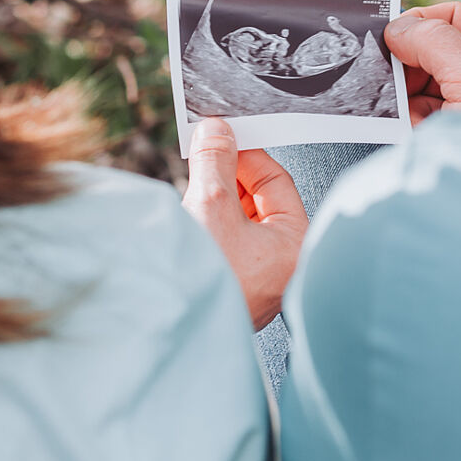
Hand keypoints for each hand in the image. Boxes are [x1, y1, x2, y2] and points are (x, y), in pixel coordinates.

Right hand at [182, 119, 307, 328]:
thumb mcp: (210, 202)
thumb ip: (216, 160)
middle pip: (259, 202)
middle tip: (203, 161)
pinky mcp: (232, 289)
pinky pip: (225, 245)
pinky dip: (208, 228)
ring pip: (240, 223)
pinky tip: (188, 224)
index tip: (221, 139)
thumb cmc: (203, 278)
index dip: (246, 155)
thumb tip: (217, 132)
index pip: (276, 181)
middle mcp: (282, 266)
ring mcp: (257, 281)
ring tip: (191, 198)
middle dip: (228, 179)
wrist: (164, 328)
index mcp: (295, 246)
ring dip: (215, 204)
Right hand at [384, 3, 460, 123]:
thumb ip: (435, 41)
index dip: (420, 21)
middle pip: (435, 51)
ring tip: (390, 102)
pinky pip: (423, 116)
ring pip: (425, 85)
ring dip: (404, 93)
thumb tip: (398, 28)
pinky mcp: (459, 137)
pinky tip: (402, 126)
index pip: (456, 18)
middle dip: (408, 62)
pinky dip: (407, 118)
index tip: (385, 32)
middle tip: (379, 70)